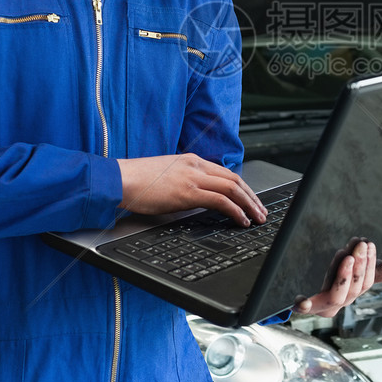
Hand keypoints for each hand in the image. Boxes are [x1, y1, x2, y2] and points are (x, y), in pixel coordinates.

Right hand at [117, 153, 267, 226]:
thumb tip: (197, 199)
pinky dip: (235, 211)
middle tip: (261, 211)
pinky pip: (220, 201)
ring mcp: (192, 177)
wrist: (119, 180)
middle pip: (235, 179)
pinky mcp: (187, 192)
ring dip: (249, 205)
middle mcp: (195, 165)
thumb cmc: (136, 181)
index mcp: (191, 160)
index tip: (251, 200)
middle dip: (252, 197)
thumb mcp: (167, 177)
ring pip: (232, 188)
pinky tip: (241, 221)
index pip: (226, 173)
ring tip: (257, 218)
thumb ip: (185, 183)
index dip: (243, 188)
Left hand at [293, 238, 381, 316]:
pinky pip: (306, 308)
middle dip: (359, 266)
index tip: (369, 244)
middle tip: (359, 245)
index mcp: (350, 295)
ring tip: (346, 256)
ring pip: (337, 296)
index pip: (366, 283)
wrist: (302, 300)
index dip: (370, 264)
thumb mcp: (349, 273)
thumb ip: (367, 271)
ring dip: (343, 276)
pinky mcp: (305, 308)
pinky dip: (304, 305)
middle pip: (354, 289)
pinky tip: (302, 301)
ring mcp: (322, 307)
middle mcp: (338, 304)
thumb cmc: (328, 282)